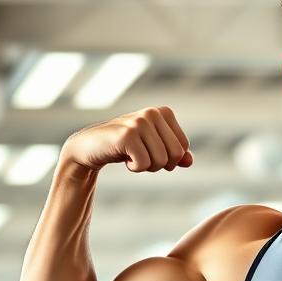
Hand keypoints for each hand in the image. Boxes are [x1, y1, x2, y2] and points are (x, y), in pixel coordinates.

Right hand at [61, 106, 192, 172]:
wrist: (91, 147)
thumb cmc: (125, 146)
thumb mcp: (153, 148)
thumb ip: (174, 154)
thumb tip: (189, 161)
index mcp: (163, 112)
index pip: (183, 148)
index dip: (169, 159)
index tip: (151, 152)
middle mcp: (152, 113)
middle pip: (175, 154)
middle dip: (160, 164)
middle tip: (141, 156)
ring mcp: (139, 122)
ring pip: (161, 161)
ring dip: (146, 166)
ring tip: (131, 155)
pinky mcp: (127, 135)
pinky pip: (145, 164)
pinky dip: (135, 168)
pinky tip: (123, 157)